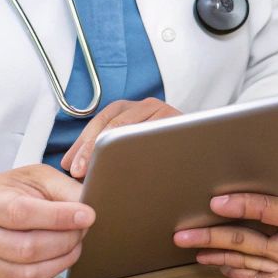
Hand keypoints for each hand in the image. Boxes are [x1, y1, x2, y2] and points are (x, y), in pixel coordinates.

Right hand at [0, 164, 93, 277]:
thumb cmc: (8, 193)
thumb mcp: (35, 178)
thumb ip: (64, 188)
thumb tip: (88, 210)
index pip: (22, 213)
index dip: (60, 217)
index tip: (88, 216)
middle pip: (28, 248)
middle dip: (66, 241)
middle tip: (82, 231)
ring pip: (27, 274)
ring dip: (60, 263)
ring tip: (73, 247)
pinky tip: (53, 266)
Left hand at [59, 98, 180, 177]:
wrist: (208, 152)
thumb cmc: (161, 155)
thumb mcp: (130, 149)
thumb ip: (103, 154)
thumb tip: (71, 166)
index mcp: (132, 109)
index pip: (100, 122)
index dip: (82, 143)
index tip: (69, 165)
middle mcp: (148, 106)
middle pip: (113, 123)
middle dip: (92, 148)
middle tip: (79, 171)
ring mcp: (165, 111)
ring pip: (132, 127)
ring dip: (111, 150)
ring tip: (97, 170)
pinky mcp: (180, 121)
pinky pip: (156, 133)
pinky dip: (140, 147)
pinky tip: (129, 165)